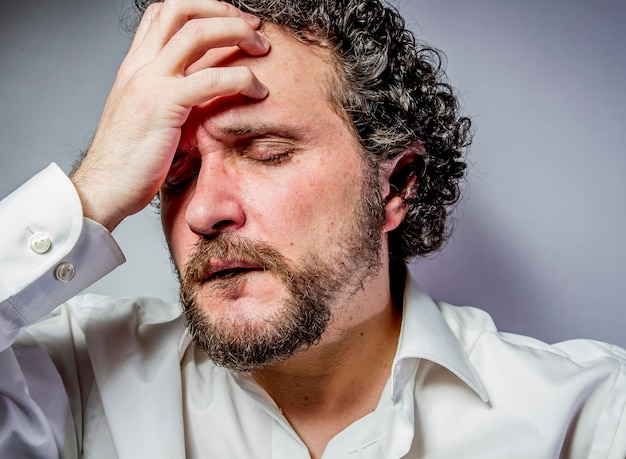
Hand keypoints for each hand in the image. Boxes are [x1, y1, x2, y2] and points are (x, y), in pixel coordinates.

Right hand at [71, 0, 269, 231]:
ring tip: (262, 49)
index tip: (231, 22)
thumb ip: (171, 95)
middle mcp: (140, 65)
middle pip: (182, 8)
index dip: (202, 8)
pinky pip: (211, 80)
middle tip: (253, 28)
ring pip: (197, 33)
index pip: (165, 13)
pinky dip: (242, 79)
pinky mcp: (164, 106)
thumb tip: (204, 90)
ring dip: (237, 33)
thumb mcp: (149, 117)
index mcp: (135, 65)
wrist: (104, 188)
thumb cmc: (129, 161)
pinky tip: (258, 91)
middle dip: (223, 10)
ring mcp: (150, 82)